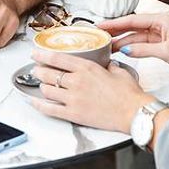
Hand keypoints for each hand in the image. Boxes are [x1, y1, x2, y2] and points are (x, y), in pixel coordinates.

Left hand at [30, 50, 154, 132]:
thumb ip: (108, 65)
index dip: (43, 55)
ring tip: (41, 84)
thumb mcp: (117, 71)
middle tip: (36, 69)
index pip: (58, 58)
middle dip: (39, 70)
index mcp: (87, 68)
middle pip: (48, 73)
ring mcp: (73, 98)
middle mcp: (77, 81)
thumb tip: (106, 64)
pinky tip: (34, 102)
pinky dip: (39, 105)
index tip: (36, 54)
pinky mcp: (74, 114)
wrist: (133, 112)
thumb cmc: (128, 93)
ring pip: (47, 90)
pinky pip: (50, 109)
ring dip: (41, 86)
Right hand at [98, 13, 168, 77]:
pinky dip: (131, 47)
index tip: (101, 25)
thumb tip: (126, 49)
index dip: (115, 23)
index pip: (133, 20)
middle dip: (116, 30)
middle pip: (132, 26)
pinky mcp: (161, 45)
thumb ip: (144, 49)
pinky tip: (122, 50)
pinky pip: (142, 43)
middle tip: (99, 34)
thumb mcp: (166, 52)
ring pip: (136, 36)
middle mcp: (160, 24)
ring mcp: (160, 34)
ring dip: (122, 41)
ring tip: (107, 45)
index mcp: (162, 19)